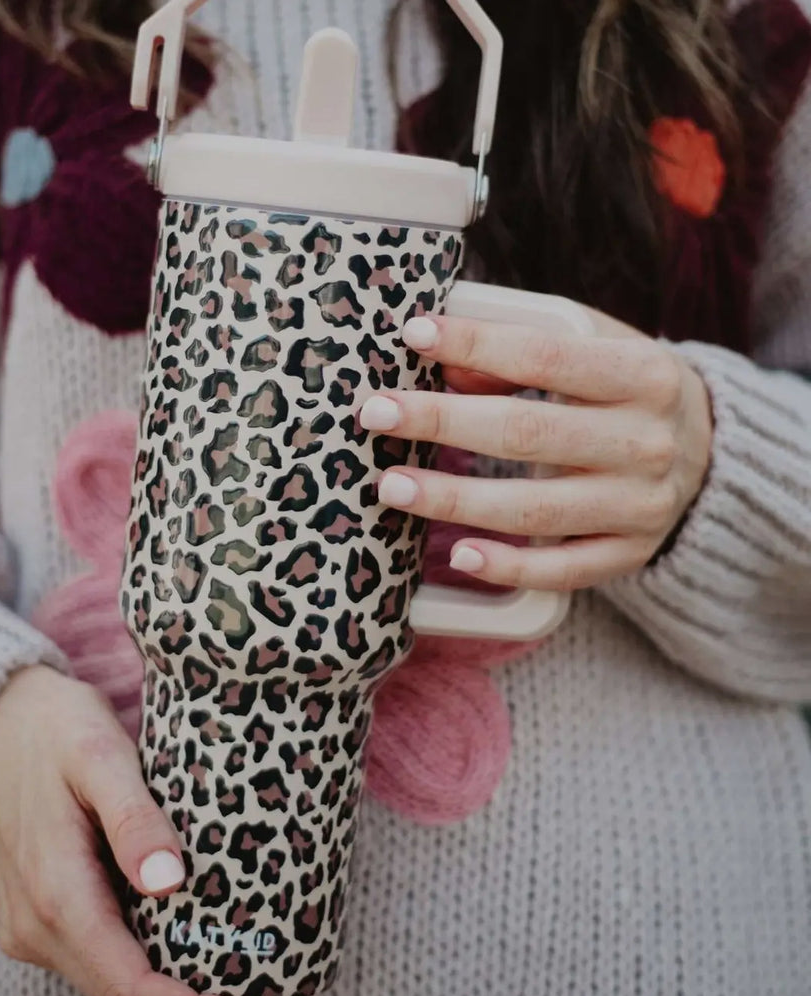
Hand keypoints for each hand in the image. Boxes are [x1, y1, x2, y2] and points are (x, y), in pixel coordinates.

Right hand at [0, 664, 256, 995]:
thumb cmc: (50, 728)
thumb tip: (170, 882)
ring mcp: (29, 923)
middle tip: (256, 993)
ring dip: (164, 987)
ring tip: (232, 972)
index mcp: (55, 891)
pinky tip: (184, 942)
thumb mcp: (98, 754)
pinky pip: (93, 955)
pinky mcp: (35, 913)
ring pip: (105, 978)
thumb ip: (133, 817)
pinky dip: (138, 961)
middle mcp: (34, 924)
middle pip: (119, 992)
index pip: (128, 982)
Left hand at [359, 308, 713, 590]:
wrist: (711, 455)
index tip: (414, 334)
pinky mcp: (628, 555)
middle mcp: (647, 442)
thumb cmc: (627, 392)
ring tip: (391, 487)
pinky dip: (509, 567)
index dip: (477, 344)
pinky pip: (562, 570)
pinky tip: (460, 556)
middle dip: (443, 422)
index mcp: (642, 375)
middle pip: (529, 433)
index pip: (546, 356)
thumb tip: (443, 361)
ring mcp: (639, 506)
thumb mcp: (597, 351)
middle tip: (375, 414)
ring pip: (535, 509)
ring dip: (456, 500)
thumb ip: (526, 347)